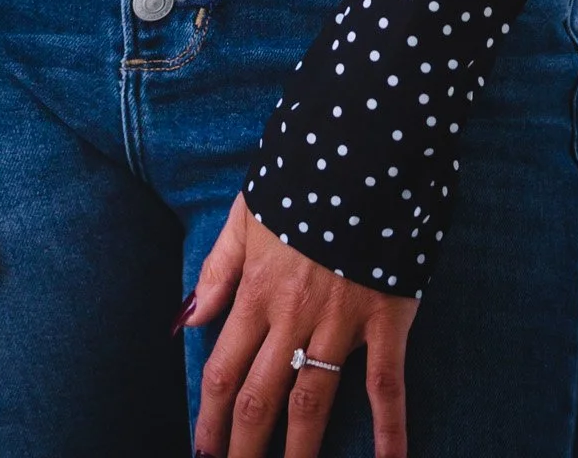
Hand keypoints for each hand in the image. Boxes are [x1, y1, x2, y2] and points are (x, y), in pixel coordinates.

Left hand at [188, 197, 414, 457]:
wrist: (364, 150)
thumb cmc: (302, 177)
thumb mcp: (247, 213)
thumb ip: (218, 269)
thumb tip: (187, 320)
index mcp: (257, 290)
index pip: (222, 369)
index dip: (209, 418)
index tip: (201, 452)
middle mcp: (292, 314)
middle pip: (260, 397)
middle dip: (243, 448)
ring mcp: (339, 320)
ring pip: (313, 401)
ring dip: (299, 451)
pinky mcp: (384, 320)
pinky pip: (385, 384)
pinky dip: (390, 429)